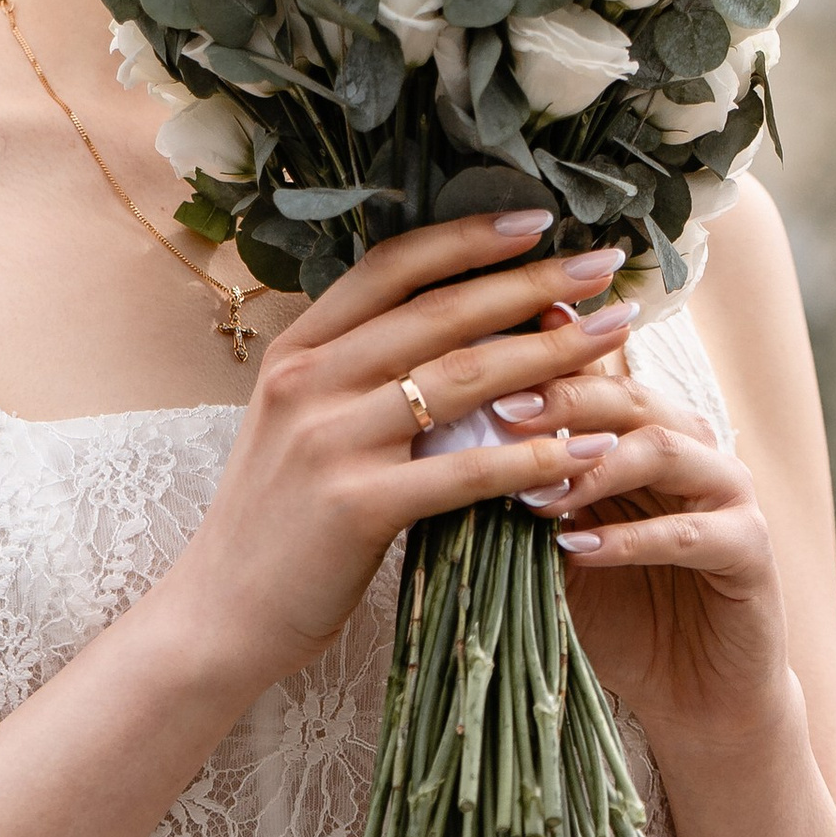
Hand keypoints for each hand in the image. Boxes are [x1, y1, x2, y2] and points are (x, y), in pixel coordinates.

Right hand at [162, 214, 645, 699]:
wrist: (220, 615)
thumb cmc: (277, 524)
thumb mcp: (300, 426)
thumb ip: (360, 377)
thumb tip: (462, 334)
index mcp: (297, 352)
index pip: (391, 268)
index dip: (467, 238)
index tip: (537, 221)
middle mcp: (309, 382)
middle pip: (442, 312)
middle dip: (534, 283)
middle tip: (604, 265)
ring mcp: (330, 441)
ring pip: (465, 378)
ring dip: (553, 354)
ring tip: (616, 339)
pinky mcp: (357, 507)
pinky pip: (467, 470)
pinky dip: (535, 457)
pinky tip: (587, 448)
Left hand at [492, 344, 792, 758]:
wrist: (693, 692)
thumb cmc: (618, 612)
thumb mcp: (557, 550)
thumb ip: (526, 500)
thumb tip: (446, 457)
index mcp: (644, 436)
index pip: (596, 379)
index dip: (544, 367)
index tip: (481, 370)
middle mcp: (692, 450)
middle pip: (630, 398)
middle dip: (564, 399)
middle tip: (503, 413)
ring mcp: (729, 495)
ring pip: (664, 451)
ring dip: (594, 468)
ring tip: (534, 492)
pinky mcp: (751, 550)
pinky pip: (692, 533)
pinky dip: (631, 541)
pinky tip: (579, 550)